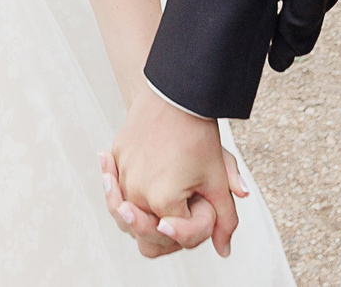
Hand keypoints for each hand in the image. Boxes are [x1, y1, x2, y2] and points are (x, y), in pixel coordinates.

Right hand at [101, 88, 245, 257]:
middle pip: (147, 233)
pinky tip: (127, 183)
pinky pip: (115, 185)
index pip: (177, 234)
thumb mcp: (217, 178)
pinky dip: (122, 190)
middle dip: (166, 230)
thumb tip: (225, 249)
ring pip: (127, 212)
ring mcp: (122, 173)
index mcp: (163, 200)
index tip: (204, 207)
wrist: (176, 92)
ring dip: (140, 215)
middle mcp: (136, 191)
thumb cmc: (198, 134)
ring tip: (147, 211)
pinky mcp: (115, 156)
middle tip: (177, 218)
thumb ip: (225, 219)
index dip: (196, 225)